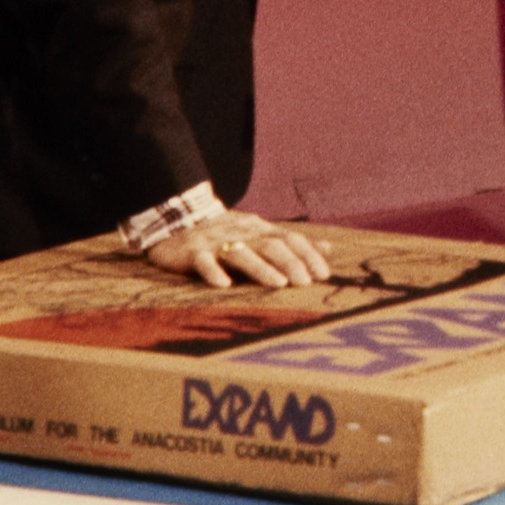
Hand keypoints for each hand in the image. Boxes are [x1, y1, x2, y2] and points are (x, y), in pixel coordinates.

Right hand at [144, 211, 333, 289]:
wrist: (176, 219)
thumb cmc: (225, 234)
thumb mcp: (260, 233)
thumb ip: (291, 243)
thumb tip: (328, 249)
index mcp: (258, 229)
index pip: (289, 238)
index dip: (307, 254)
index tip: (323, 274)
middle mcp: (241, 234)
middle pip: (269, 245)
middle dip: (289, 262)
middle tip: (305, 282)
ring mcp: (216, 242)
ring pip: (241, 253)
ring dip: (261, 268)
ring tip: (278, 283)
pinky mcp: (192, 252)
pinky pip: (203, 262)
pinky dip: (213, 272)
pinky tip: (224, 285)